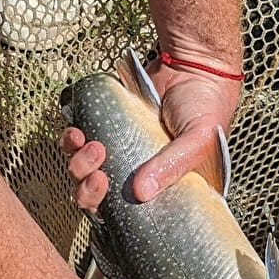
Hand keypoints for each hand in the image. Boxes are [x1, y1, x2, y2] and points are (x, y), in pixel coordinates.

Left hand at [61, 55, 241, 211]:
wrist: (195, 64)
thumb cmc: (206, 105)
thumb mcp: (199, 140)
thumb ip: (173, 165)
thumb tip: (140, 192)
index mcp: (161, 187)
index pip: (127, 214)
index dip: (106, 211)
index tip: (104, 191)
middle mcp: (137, 173)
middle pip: (98, 197)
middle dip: (87, 190)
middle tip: (97, 173)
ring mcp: (120, 151)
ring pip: (83, 171)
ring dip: (77, 164)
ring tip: (89, 145)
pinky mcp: (107, 126)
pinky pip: (79, 142)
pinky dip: (72, 140)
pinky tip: (78, 132)